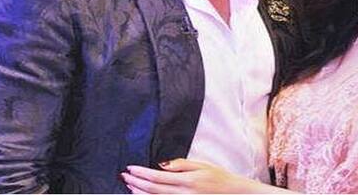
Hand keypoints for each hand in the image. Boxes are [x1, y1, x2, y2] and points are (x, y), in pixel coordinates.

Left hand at [121, 158, 258, 193]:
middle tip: (125, 176)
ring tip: (130, 186)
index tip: (130, 168)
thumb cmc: (218, 177)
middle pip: (153, 190)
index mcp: (187, 180)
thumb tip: (161, 165)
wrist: (233, 194)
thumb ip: (181, 165)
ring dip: (140, 193)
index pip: (157, 177)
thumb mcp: (202, 165)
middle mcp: (183, 194)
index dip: (141, 173)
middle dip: (136, 182)